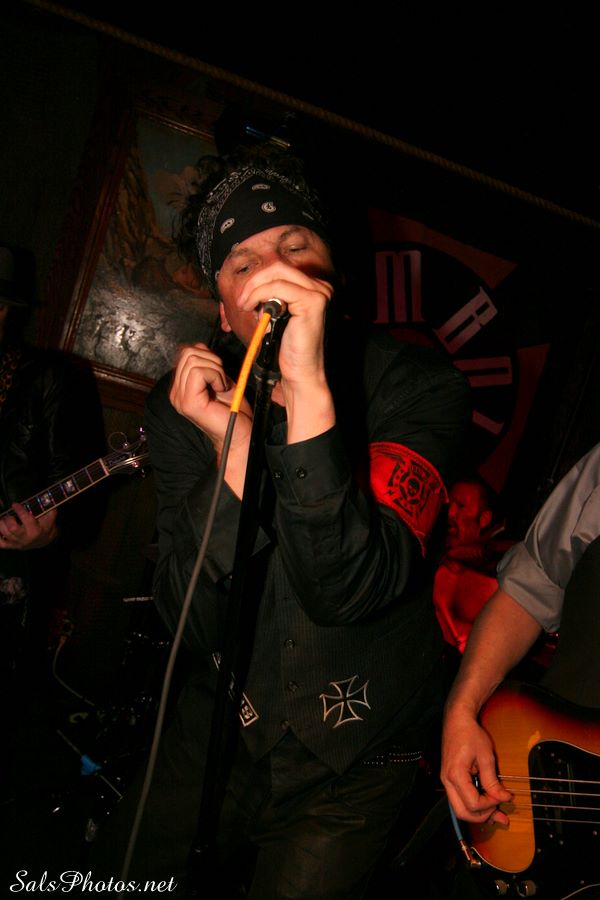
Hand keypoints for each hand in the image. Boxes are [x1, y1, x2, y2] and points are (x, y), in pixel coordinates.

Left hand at [0, 504, 57, 549]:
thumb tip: (44, 499)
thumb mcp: (50, 517)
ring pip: (4, 533)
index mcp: (36, 530)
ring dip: (1, 524)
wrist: (44, 540)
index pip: (26, 519)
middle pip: (12, 528)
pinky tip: (0, 528)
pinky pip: (0, 543)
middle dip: (9, 519)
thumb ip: (48, 508)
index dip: (19, 510)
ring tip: (3, 519)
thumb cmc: (46, 527)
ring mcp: (18, 543)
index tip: (15, 504)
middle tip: (9, 515)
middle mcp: (26, 538)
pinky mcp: (12, 546)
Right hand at [169, 343, 252, 495]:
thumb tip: (200, 347)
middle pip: (187, 352)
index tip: (218, 373)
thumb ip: (207, 364)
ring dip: (214, 370)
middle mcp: (176, 392)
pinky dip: (215, 376)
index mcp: (181, 386)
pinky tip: (220, 390)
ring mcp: (180, 398)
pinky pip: (198, 372)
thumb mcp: (219, 379)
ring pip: (192, 360)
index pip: (185, 352)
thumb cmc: (233, 411)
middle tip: (220, 380)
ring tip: (220, 386)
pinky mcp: (188, 402)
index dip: (207, 355)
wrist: (240, 434)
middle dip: (210, 360)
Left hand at [239, 263, 334, 442]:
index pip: (279, 270)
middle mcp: (320, 287)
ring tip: (245, 305)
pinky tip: (252, 309)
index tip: (243, 297)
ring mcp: (319, 293)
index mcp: (312, 288)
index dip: (257, 280)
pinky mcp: (313, 302)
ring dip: (254, 288)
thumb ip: (269, 297)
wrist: (300, 372)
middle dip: (253, 281)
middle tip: (241, 300)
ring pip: (276, 273)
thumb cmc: (287, 348)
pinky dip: (259, 295)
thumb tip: (251, 284)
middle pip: (278, 267)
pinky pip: (277, 287)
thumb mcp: (275, 316)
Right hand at [441, 704, 512, 824]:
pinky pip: (460, 799)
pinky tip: (487, 805)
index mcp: (455, 775)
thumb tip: (503, 798)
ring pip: (460, 809)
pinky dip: (474, 805)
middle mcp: (447, 781)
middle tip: (500, 813)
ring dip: (478, 814)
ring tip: (497, 814)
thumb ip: (493, 781)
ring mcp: (447, 781)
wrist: (457, 721)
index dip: (491, 804)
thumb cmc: (470, 734)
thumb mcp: (485, 757)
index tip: (504, 797)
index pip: (473, 803)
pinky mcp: (450, 779)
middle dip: (483, 816)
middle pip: (462, 812)